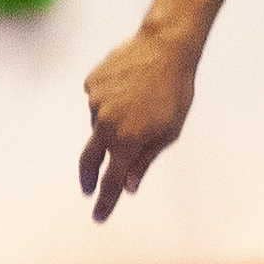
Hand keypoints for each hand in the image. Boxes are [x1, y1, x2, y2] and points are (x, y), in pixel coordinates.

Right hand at [77, 23, 200, 221]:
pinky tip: (129, 85)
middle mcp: (105, 124)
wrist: (166, 47)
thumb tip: (128, 187)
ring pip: (100, 123)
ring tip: (139, 102)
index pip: (112, 182)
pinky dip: (110, 99)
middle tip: (88, 187)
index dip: (106, 202)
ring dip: (114, 122)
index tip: (99, 216)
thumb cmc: (175, 93)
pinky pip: (99, 100)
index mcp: (127, 141)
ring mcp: (95, 102)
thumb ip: (144, 161)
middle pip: (90, 159)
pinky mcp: (92, 83)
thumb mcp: (168, 133)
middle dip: (88, 177)